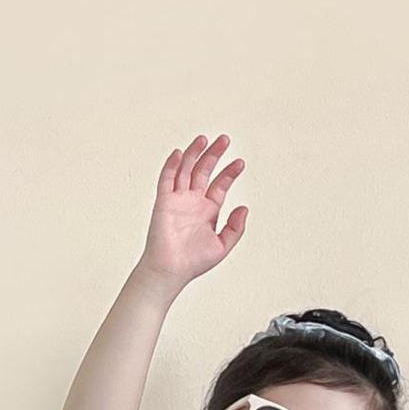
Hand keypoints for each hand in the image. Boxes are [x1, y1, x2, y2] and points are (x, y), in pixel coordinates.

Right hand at [138, 134, 246, 289]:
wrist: (172, 270)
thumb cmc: (193, 262)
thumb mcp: (223, 245)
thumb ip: (235, 227)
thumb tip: (244, 208)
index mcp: (208, 211)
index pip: (220, 185)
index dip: (230, 173)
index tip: (240, 163)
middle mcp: (193, 202)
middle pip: (204, 171)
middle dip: (214, 155)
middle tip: (225, 140)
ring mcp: (178, 200)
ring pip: (186, 169)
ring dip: (195, 153)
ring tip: (205, 139)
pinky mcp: (164, 201)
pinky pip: (167, 179)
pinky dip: (172, 165)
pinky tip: (180, 153)